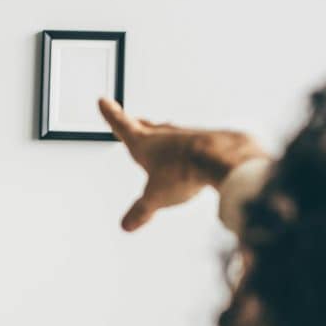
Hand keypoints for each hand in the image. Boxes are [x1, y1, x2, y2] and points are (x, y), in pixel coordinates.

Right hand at [97, 98, 267, 230]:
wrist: (222, 158)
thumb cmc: (183, 172)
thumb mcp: (156, 197)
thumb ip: (141, 210)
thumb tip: (127, 224)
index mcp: (144, 143)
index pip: (121, 126)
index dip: (111, 115)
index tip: (103, 101)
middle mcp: (164, 135)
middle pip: (146, 127)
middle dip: (136, 124)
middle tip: (132, 120)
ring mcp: (186, 135)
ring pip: (170, 133)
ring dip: (163, 134)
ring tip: (160, 135)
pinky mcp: (206, 140)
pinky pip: (192, 142)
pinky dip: (186, 146)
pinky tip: (191, 153)